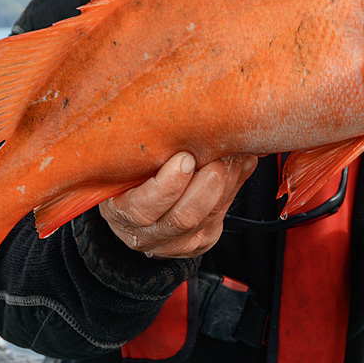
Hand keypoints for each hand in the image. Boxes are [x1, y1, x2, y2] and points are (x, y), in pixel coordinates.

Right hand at [99, 152, 257, 258]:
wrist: (137, 215)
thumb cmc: (125, 182)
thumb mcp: (121, 168)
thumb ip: (139, 153)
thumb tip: (166, 120)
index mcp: (121, 215)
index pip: (142, 208)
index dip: (167, 185)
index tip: (185, 158)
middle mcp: (150, 235)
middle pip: (184, 216)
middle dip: (206, 183)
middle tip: (217, 155)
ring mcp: (180, 241)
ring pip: (210, 214)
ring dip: (227, 180)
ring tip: (233, 153)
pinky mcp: (203, 239)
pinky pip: (223, 212)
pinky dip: (236, 183)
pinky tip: (242, 162)